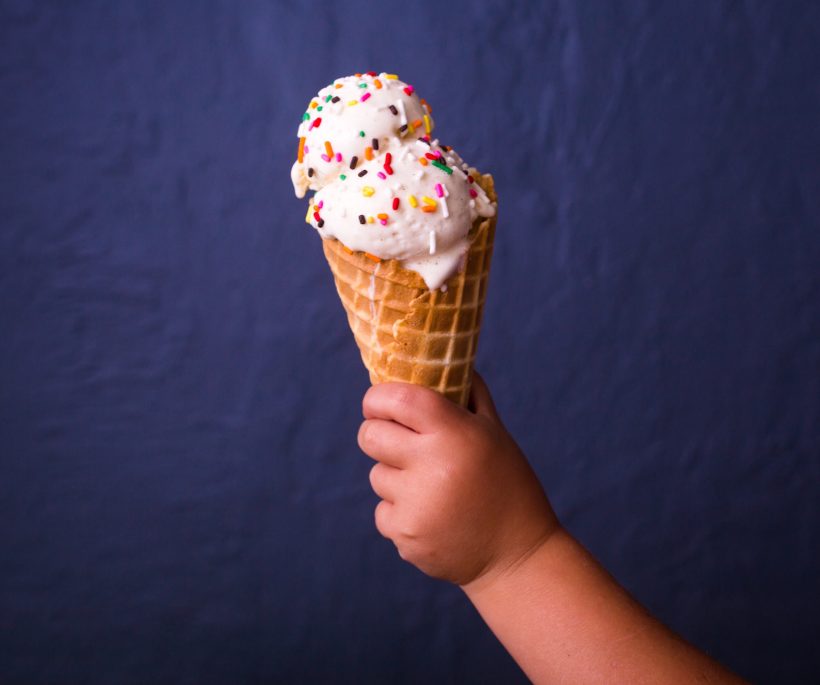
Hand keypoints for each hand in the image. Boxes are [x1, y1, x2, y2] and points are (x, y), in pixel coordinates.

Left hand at [358, 372, 559, 585]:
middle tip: (397, 441)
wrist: (518, 556)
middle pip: (370, 435)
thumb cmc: (508, 484)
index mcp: (455, 432)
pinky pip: (382, 511)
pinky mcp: (406, 536)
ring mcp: (417, 504)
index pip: (395, 399)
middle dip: (378, 433)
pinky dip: (399, 513)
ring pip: (376, 475)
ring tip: (431, 489)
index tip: (379, 403)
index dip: (377, 397)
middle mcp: (432, 465)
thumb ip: (469, 395)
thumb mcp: (495, 434)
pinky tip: (432, 517)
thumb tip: (444, 359)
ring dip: (395, 477)